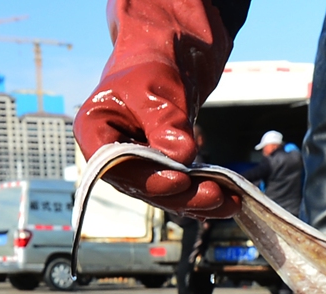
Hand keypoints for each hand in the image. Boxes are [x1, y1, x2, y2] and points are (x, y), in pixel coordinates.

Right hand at [74, 0, 239, 217]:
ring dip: (198, 201)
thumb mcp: (155, 88)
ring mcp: (137, 167)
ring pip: (165, 194)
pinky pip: (181, 189)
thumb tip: (181, 155)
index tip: (179, 180)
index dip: (146, 179)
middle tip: (214, 194)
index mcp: (95, 131)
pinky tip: (230, 201)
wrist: (166, 59)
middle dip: (181, 194)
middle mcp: (113, 155)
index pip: (114, 165)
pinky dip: (204, 196)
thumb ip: (165, 123)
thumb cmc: (151, 66)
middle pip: (144, 186)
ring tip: (230, 201)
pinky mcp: (161, 171)